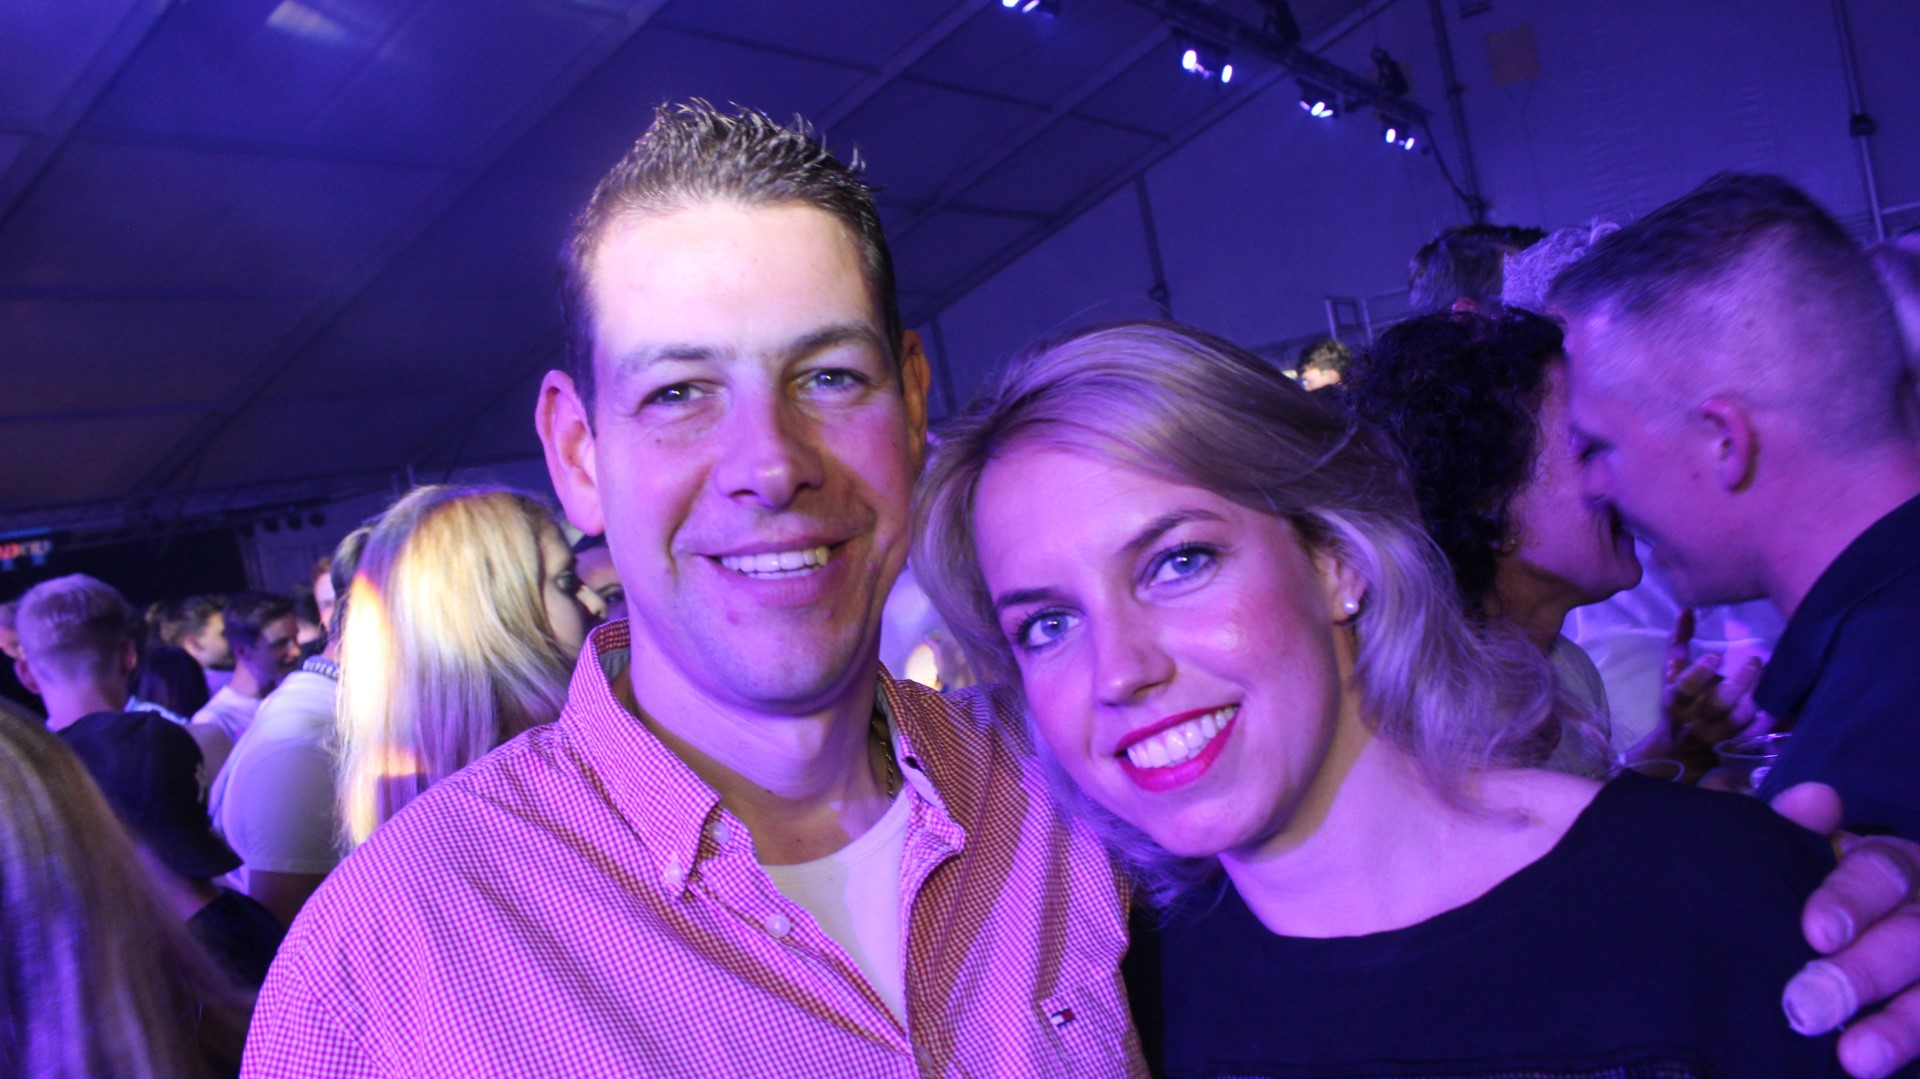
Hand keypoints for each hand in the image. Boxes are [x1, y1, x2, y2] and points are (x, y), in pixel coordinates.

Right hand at [1655, 610, 1764, 774]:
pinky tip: (1780, 702)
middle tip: (1755, 661)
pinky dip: (1768, 719)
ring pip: (1741, 717)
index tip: (1716, 656)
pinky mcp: (1735, 745)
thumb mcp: (1671, 673)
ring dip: (1758, 697)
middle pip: (1719, 701)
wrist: (1680, 749)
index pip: (1685, 687)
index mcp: (1678, 700)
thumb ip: (1678, 642)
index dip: (1699, 672)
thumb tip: (1687, 610)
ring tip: (1772, 677)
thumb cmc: (1679, 703)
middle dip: (1739, 681)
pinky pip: (1756, 733)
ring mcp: (1717, 735)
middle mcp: (1697, 719)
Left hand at [1774, 783, 1919, 1076]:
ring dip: (1901, 1027)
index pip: (1881, 873)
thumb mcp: (1814, 856)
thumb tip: (1811, 799)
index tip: (1815, 932)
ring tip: (1856, 1058)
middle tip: (1806, 1007)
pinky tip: (1873, 1068)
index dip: (1850, 900)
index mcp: (1897, 866)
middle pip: (1913, 936)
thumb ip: (1801, 830)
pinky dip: (1915, 1048)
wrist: (1863, 937)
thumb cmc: (1824, 896)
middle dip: (1863, 974)